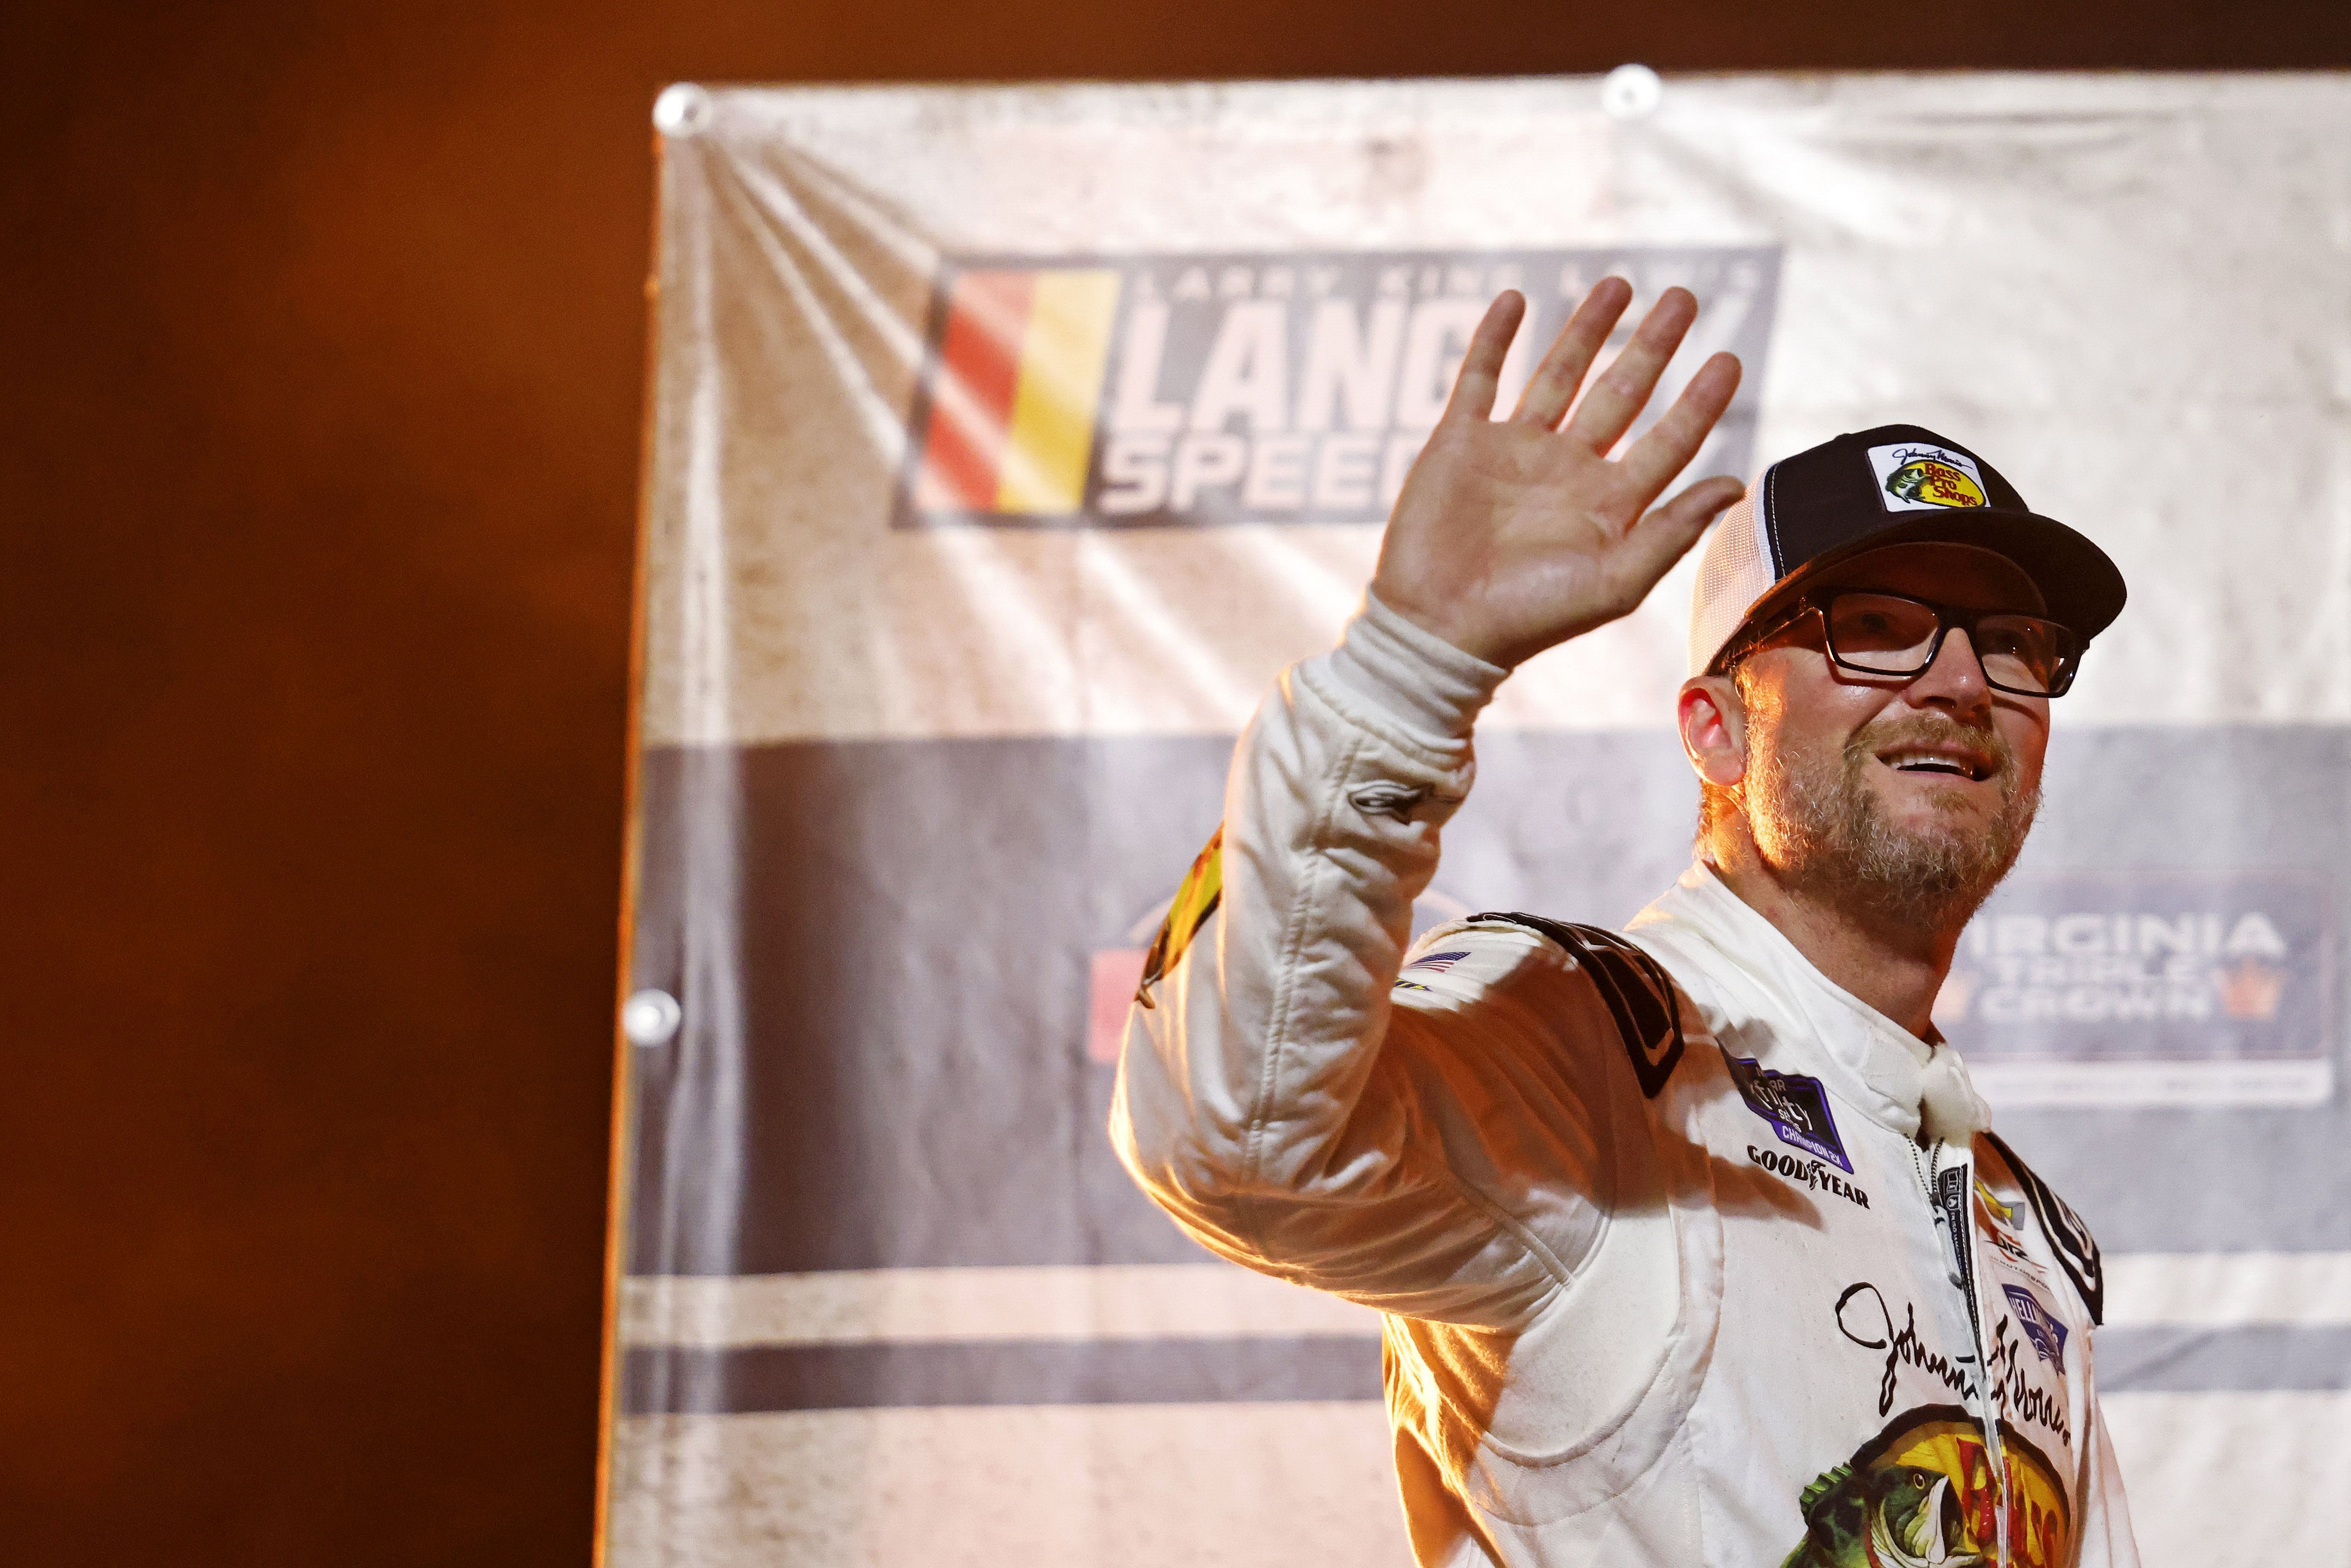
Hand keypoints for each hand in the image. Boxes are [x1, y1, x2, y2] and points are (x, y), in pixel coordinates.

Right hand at [1369, 278, 1744, 669]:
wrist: (1440, 627)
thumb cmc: (1529, 618)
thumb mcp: (1616, 582)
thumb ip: (1673, 530)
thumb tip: (1735, 484)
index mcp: (1607, 505)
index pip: (1668, 440)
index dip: (1701, 401)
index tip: (1728, 358)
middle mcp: (1566, 471)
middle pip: (1621, 393)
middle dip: (1652, 345)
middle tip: (1684, 299)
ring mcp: (1512, 452)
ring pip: (1558, 374)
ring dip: (1587, 329)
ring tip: (1619, 284)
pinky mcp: (1460, 442)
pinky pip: (1479, 378)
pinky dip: (1494, 339)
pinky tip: (1515, 300)